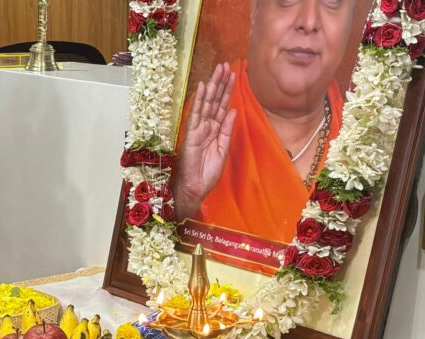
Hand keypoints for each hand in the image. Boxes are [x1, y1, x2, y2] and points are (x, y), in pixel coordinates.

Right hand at [175, 63, 236, 218]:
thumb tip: (232, 110)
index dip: (227, 91)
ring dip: (212, 86)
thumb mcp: (223, 149)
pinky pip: (196, 114)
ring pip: (206, 103)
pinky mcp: (191, 134)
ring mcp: (198, 129)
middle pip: (214, 100)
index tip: (233, 75)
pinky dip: (199, 101)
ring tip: (219, 70)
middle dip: (220, 83)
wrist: (196, 188)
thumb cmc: (207, 173)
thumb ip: (227, 130)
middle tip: (226, 65)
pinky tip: (203, 87)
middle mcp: (206, 126)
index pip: (221, 106)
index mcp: (214, 130)